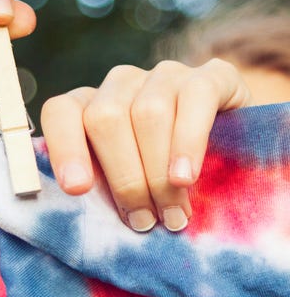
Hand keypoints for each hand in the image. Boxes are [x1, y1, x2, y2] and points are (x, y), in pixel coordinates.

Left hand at [40, 59, 251, 231]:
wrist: (235, 155)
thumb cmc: (161, 183)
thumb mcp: (124, 186)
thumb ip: (98, 192)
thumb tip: (75, 218)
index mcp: (88, 105)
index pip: (61, 111)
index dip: (64, 147)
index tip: (77, 190)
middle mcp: (121, 83)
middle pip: (105, 118)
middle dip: (124, 178)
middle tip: (143, 221)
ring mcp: (165, 75)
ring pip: (147, 113)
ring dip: (157, 173)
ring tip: (172, 215)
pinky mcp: (212, 75)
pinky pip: (195, 98)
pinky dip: (188, 143)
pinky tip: (185, 177)